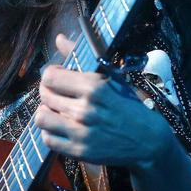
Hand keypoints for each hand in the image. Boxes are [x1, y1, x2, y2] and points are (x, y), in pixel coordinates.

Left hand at [34, 33, 176, 170]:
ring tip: (57, 111)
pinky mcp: (79, 152)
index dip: (51, 75)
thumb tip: (59, 38)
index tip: (59, 77)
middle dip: (48, 92)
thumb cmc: (129, 105)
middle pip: (44, 95)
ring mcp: (81, 133)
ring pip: (42, 118)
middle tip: (58, 94)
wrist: (148, 140)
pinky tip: (62, 127)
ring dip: (47, 112)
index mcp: (94, 87)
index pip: (50, 76)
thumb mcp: (111, 77)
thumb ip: (81, 57)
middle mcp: (85, 110)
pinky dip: (51, 132)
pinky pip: (48, 140)